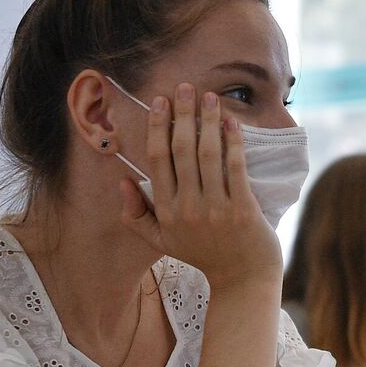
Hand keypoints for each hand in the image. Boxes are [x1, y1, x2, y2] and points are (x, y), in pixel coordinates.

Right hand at [118, 83, 280, 290]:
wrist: (243, 279)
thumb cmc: (202, 254)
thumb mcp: (161, 241)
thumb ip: (137, 214)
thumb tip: (122, 180)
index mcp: (166, 212)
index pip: (157, 160)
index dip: (157, 127)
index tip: (160, 101)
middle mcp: (188, 209)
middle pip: (181, 151)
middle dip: (182, 115)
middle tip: (185, 87)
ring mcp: (216, 210)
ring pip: (208, 155)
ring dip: (207, 121)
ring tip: (210, 97)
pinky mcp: (243, 210)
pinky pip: (235, 168)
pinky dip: (233, 142)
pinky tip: (231, 122)